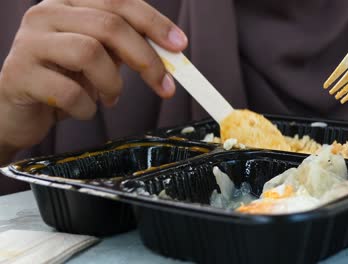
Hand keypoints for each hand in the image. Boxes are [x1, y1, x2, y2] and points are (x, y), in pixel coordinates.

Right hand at [0, 0, 186, 159]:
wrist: (17, 109)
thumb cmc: (62, 79)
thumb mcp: (100, 59)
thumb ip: (128, 49)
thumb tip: (170, 53)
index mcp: (70, 3)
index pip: (119, 0)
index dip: (154, 22)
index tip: (180, 46)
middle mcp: (47, 14)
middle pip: (109, 24)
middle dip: (146, 58)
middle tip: (163, 84)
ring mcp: (29, 42)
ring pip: (89, 52)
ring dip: (112, 83)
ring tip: (111, 97)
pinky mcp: (18, 74)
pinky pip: (68, 91)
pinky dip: (87, 107)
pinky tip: (84, 110)